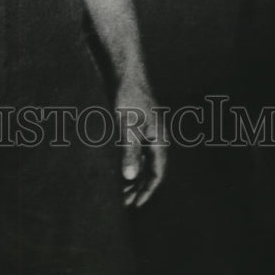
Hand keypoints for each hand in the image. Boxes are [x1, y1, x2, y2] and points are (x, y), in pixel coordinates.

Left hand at [116, 80, 167, 207]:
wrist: (123, 70)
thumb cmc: (127, 95)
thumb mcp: (127, 124)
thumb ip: (130, 151)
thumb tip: (131, 177)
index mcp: (159, 139)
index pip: (157, 173)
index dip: (147, 190)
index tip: (135, 205)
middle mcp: (155, 137)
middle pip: (150, 169)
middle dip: (138, 187)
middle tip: (123, 203)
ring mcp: (146, 131)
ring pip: (142, 161)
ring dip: (132, 177)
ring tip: (119, 192)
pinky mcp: (135, 125)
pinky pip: (134, 151)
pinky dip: (127, 164)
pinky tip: (115, 170)